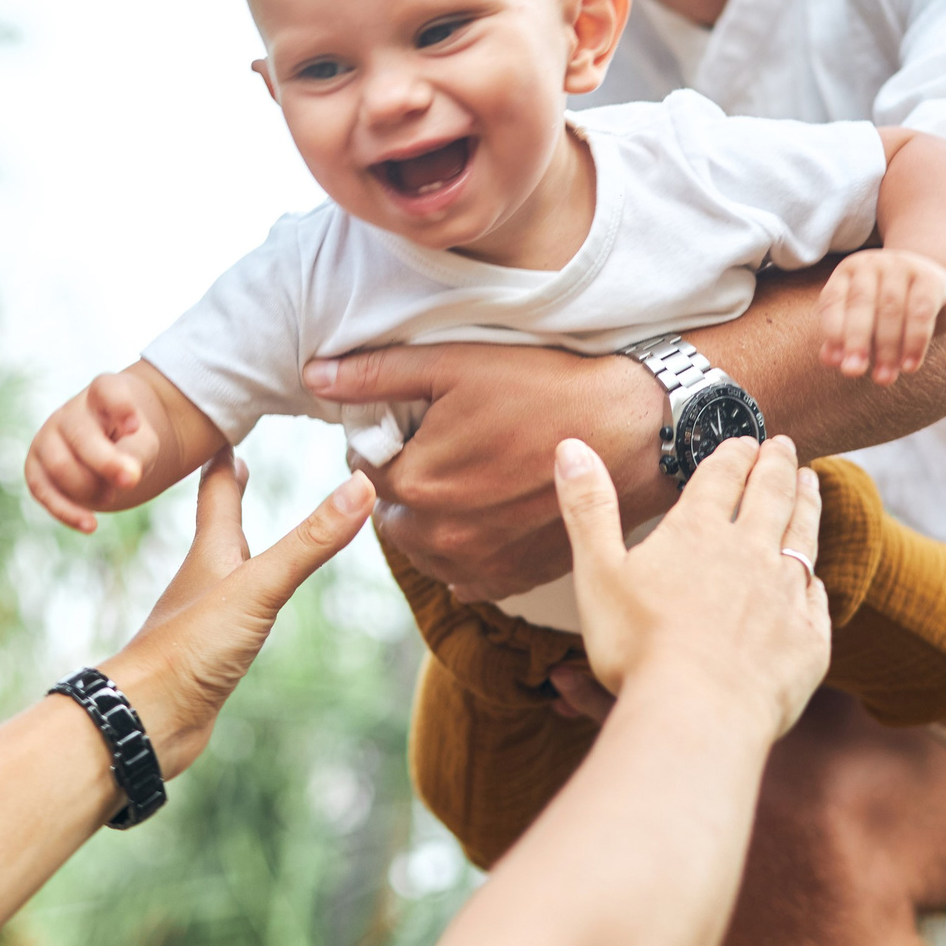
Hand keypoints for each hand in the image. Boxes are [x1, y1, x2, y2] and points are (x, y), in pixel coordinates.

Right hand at [27, 370, 165, 532]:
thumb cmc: (130, 443)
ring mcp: (48, 437)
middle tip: (130, 481)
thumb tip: (126, 478)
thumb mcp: (145, 445)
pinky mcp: (35, 466)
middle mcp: (70, 412)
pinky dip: (66, 511)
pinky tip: (90, 525)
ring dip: (89, 488)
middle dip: (106, 464)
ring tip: (111, 493)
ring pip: (60, 466)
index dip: (120, 407)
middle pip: (81, 437)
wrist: (109, 451)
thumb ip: (138, 455)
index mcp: (103, 393)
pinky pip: (42, 491)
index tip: (135, 426)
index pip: (108, 390)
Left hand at [103, 450, 374, 777]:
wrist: (144, 719)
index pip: (219, 488)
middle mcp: (204, 577)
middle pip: (217, 524)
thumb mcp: (260, 587)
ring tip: (244, 536)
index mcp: (212, 551)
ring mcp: (203, 617)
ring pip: (222, 570)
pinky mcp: (207, 655)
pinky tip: (245, 614)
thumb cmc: (190, 647)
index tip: (230, 428)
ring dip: (235, 546)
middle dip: (228, 493)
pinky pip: (230, 614)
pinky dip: (243, 599)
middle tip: (236, 463)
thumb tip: (363, 484)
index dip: (226, 456)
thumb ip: (309, 542)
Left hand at [304, 345, 672, 599]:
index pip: (364, 469)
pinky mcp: (512, 580)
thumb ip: (376, 375)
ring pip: (423, 546)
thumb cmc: (544, 388)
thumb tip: (312, 376)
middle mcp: (440, 539)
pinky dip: (467, 545)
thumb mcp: (454, 365)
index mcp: (416, 486)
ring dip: (433, 517)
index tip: (420, 420)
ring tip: (473, 473)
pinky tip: (494, 508)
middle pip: (392, 512)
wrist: (633, 432)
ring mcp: (478, 566)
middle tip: (449, 444)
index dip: (387, 439)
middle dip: (407, 481)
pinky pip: (463, 573)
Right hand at [551, 434, 828, 740]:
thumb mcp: (597, 572)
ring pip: (803, 536)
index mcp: (698, 532)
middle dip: (776, 465)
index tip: (743, 437)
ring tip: (813, 482)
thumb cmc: (638, 647)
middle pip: (770, 495)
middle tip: (783, 445)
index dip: (732, 453)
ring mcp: (785, 594)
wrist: (700, 712)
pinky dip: (815, 579)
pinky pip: (817, 598)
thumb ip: (588, 508)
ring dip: (807, 504)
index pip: (721, 477)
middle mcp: (750, 553)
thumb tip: (571, 446)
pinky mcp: (808, 639)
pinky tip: (815, 577)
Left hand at [818, 248, 945, 385]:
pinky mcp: (932, 279)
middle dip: (857, 341)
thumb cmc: (886, 309)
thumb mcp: (862, 319)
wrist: (935, 288)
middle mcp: (873, 263)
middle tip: (854, 372)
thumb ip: (842, 337)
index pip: (833, 299)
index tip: (837, 362)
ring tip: (884, 377)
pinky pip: (922, 312)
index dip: (833, 331)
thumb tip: (830, 360)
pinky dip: (915, 342)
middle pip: (861, 302)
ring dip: (887, 348)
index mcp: (848, 271)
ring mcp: (904, 267)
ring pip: (892, 309)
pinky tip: (909, 366)